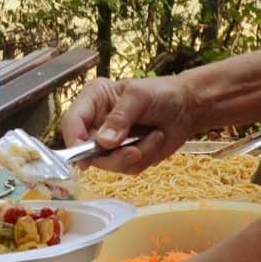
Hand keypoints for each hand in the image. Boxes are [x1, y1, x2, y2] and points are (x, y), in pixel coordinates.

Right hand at [61, 73, 196, 174]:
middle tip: (136, 152)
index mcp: (93, 99)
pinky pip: (126, 168)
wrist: (188, 107)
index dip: (74, 140)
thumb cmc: (162, 93)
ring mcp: (109, 142)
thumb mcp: (140, 97)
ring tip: (155, 136)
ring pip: (107, 164)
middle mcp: (96, 122)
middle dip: (113, 156)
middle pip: (86, 150)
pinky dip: (145, 158)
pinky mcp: (124, 156)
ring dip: (135, 155)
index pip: (72, 121)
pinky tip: (155, 141)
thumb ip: (120, 118)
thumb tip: (103, 142)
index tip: (84, 156)